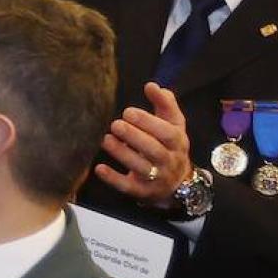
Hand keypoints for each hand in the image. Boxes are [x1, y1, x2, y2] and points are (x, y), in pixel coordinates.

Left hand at [96, 82, 195, 205]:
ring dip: (123, 154)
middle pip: (155, 151)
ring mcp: (157, 178)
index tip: (127, 111)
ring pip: (142, 168)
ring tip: (105, 139)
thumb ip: (164, 103)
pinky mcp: (143, 192)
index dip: (148, 122)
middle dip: (134, 137)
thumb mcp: (173, 124)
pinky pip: (129, 188)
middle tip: (115, 124)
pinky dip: (114, 179)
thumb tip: (153, 85)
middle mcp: (169, 161)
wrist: (178, 182)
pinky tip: (99, 168)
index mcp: (177, 142)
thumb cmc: (169, 145)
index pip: (167, 133)